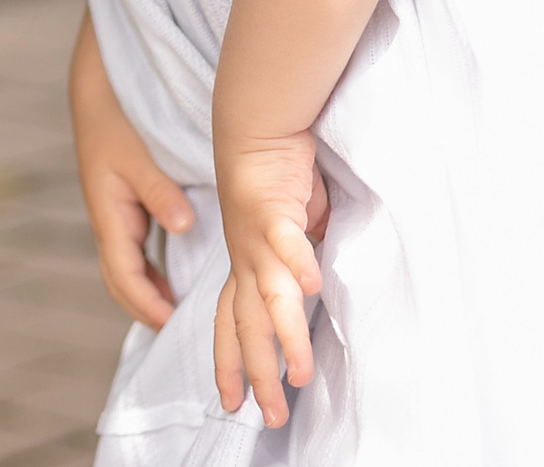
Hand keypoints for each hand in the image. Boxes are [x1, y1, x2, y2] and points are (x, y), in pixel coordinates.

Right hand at [70, 16, 194, 327]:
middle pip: (119, 280)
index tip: (173, 320)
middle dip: (143, 307)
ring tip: (175, 309)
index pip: (124, 274)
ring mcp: (114, 214)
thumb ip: (160, 191)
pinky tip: (171, 274)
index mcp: (109, 213)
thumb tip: (182, 225)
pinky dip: (149, 270)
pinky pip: (133, 248)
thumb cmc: (117, 120)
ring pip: (125, 266)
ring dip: (145, 291)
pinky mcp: (123, 204)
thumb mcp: (138, 156)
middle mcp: (109, 219)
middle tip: (177, 327)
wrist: (97, 91)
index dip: (147, 302)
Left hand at [213, 129, 325, 427]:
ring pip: (268, 298)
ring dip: (282, 338)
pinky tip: (309, 288)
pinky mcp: (271, 211)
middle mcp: (245, 260)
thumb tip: (313, 283)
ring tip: (298, 374)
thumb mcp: (286, 231)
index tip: (233, 403)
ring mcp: (255, 240)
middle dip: (257, 374)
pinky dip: (295, 262)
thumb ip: (295, 261)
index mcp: (245, 266)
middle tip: (271, 416)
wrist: (253, 126)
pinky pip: (285, 240)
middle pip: (247, 327)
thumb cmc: (272, 177)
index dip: (230, 364)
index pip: (231, 325)